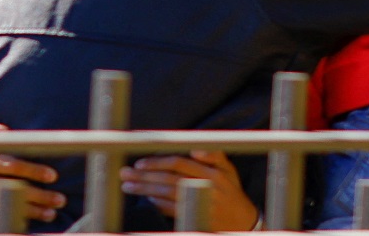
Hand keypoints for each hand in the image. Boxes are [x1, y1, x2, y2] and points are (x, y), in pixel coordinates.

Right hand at [0, 118, 65, 226]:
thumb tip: (9, 131)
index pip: (12, 164)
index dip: (34, 170)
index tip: (53, 176)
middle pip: (12, 186)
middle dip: (39, 194)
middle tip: (60, 200)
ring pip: (2, 203)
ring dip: (27, 210)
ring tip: (49, 214)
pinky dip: (2, 221)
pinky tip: (19, 224)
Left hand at [121, 150, 257, 230]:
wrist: (242, 222)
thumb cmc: (231, 192)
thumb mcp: (229, 170)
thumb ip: (214, 154)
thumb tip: (195, 147)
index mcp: (212, 172)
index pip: (179, 163)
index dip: (158, 162)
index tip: (140, 163)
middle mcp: (205, 187)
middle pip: (168, 179)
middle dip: (144, 176)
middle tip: (126, 174)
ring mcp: (199, 204)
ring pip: (166, 195)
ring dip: (145, 190)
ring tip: (128, 186)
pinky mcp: (194, 218)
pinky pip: (171, 210)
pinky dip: (157, 204)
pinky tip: (146, 200)